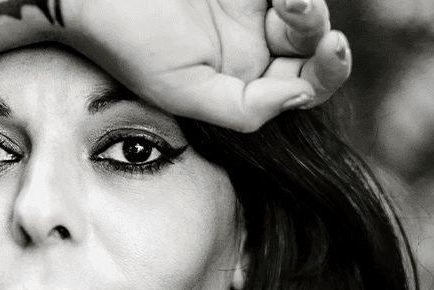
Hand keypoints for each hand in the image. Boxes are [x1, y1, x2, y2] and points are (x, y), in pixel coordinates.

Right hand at [60, 0, 349, 131]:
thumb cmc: (128, 39)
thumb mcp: (181, 91)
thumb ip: (241, 107)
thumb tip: (298, 97)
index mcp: (234, 84)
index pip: (299, 87)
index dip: (326, 72)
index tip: (331, 49)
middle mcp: (244, 49)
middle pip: (310, 47)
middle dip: (317, 31)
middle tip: (297, 8)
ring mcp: (242, 11)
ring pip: (302, 11)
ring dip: (305, 2)